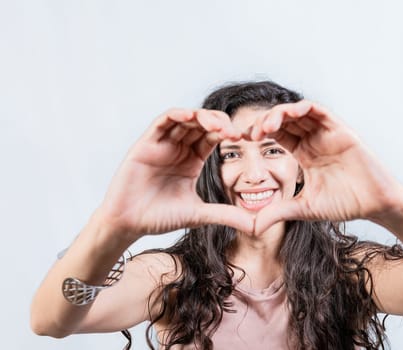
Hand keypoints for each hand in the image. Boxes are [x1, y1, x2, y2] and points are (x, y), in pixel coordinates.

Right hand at [98, 108, 253, 238]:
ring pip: (185, 119)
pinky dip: (176, 115)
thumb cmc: (160, 218)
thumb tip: (256, 225)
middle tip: (234, 133)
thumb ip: (227, 215)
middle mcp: (179, 148)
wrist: (129, 224)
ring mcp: (162, 144)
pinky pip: (162, 121)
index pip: (213, 138)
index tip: (244, 138)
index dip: (228, 134)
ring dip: (202, 117)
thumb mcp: (199, 214)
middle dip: (220, 124)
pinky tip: (190, 116)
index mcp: (192, 160)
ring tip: (217, 125)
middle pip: (202, 124)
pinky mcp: (146, 143)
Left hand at [250, 101, 402, 233]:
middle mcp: (313, 139)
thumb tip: (253, 227)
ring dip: (280, 113)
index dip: (259, 132)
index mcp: (304, 153)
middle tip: (251, 133)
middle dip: (265, 122)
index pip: (277, 134)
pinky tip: (291, 113)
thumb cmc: (345, 204)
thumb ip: (279, 212)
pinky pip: (320, 112)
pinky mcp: (341, 131)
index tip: (242, 139)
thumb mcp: (304, 208)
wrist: (375, 204)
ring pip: (299, 112)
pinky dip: (304, 108)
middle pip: (284, 120)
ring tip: (266, 125)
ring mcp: (327, 133)